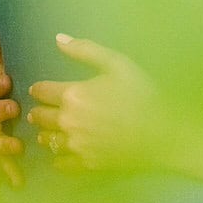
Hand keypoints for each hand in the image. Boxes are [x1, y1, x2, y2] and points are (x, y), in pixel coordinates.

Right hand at [0, 23, 23, 186]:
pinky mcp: (3, 159)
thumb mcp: (12, 67)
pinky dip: (10, 174)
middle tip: (14, 108)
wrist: (31, 119)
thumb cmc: (18, 87)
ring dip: (1, 143)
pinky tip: (19, 181)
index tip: (8, 80)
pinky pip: (2, 168)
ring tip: (17, 144)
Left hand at [26, 33, 164, 172]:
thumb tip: (58, 38)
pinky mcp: (86, 164)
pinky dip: (58, 157)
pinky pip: (60, 163)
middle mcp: (68, 121)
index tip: (39, 89)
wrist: (164, 134)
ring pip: (46, 140)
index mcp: (73, 94)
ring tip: (50, 130)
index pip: (41, 91)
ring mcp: (76, 145)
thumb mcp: (118, 64)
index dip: (38, 89)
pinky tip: (64, 152)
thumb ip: (85, 50)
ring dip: (46, 133)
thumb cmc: (142, 94)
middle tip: (40, 111)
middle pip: (39, 117)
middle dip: (38, 111)